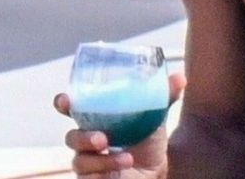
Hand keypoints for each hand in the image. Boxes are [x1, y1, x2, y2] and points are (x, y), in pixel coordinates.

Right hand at [55, 72, 185, 177]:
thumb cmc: (148, 140)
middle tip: (101, 138)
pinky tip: (126, 163)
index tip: (64, 100)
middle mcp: (87, 140)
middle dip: (82, 137)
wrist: (156, 171)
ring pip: (79, 159)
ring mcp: (87, 162)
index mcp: (96, 118)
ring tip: (127, 157)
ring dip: (102, 159)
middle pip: (71, 137)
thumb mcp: (156, 116)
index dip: (63, 103)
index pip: (71, 109)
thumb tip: (181, 76)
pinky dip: (107, 169)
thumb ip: (163, 96)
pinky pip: (88, 176)